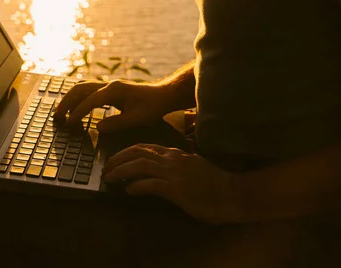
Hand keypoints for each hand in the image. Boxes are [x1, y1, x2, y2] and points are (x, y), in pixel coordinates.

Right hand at [53, 80, 170, 132]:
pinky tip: (74, 109)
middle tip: (56, 117)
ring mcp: (108, 85)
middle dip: (66, 102)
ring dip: (70, 99)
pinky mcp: (110, 90)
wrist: (164, 95)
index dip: (77, 113)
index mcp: (114, 91)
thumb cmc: (153, 107)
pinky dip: (78, 99)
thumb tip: (97, 128)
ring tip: (61, 113)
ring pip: (82, 88)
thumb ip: (117, 123)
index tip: (68, 124)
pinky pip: (88, 91)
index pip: (89, 101)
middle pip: (80, 89)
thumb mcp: (137, 118)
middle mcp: (109, 85)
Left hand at [102, 143, 239, 223]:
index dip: (126, 152)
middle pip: (138, 152)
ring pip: (140, 165)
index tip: (115, 159)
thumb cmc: (216, 183)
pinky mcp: (177, 189)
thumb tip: (161, 168)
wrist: (235, 193)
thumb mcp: (194, 166)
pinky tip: (128, 190)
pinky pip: (150, 185)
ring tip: (110, 178)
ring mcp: (174, 173)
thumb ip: (178, 163)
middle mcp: (173, 159)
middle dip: (118, 159)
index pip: (145, 146)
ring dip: (121, 171)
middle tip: (106, 168)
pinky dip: (136, 186)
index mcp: (176, 153)